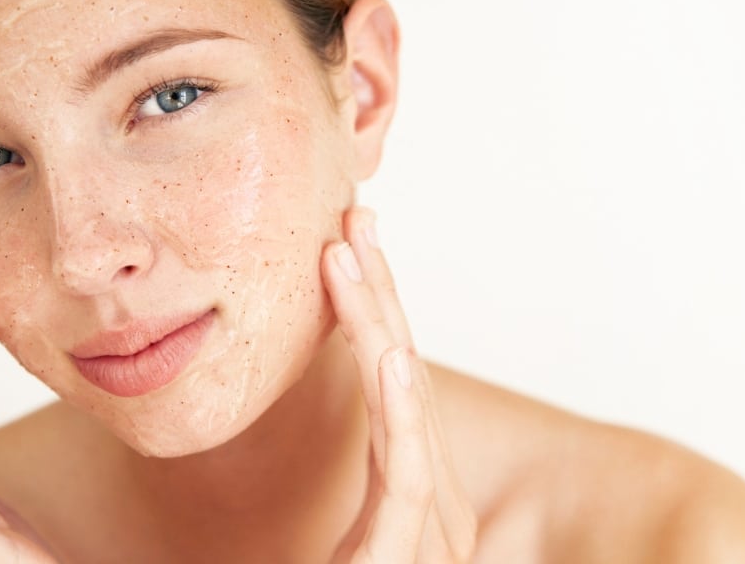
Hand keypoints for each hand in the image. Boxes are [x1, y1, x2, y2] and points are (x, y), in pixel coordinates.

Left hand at [322, 207, 477, 563]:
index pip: (390, 390)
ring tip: (353, 252)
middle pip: (403, 382)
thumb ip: (340, 507)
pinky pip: (407, 477)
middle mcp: (428, 510)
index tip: (346, 248)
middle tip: (357, 215)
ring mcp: (426, 534)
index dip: (372, 314)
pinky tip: (393, 352)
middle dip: (380, 295)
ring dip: (380, 326)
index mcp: (409, 503)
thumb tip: (316, 454)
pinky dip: (404, 411)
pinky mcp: (407, 557)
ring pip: (404, 411)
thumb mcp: (330, 550)